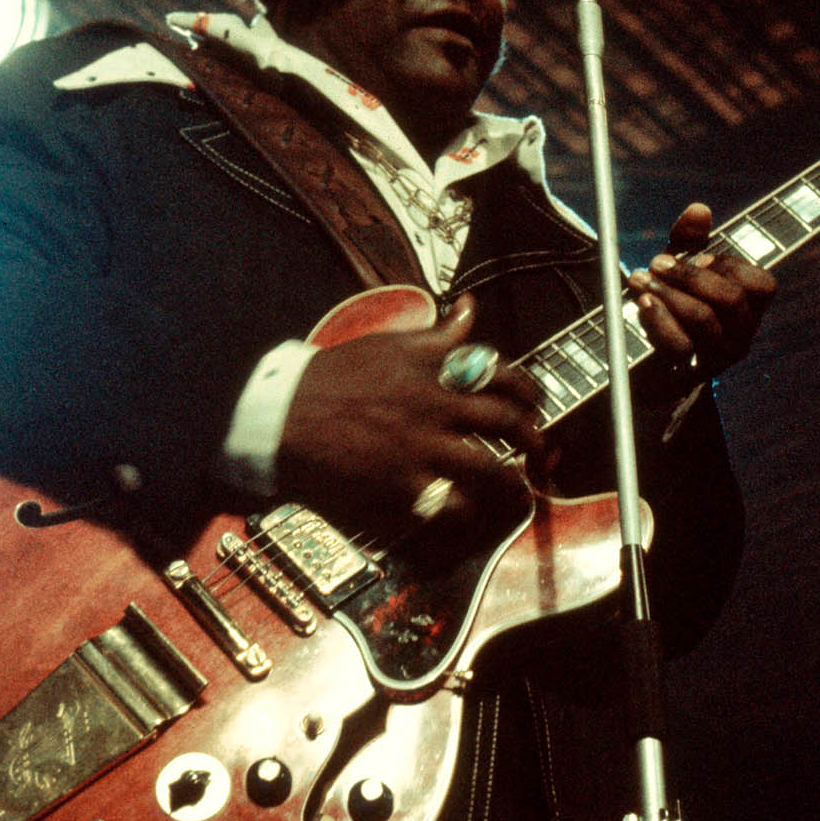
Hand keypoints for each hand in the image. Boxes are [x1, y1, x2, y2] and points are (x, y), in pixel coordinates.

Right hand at [277, 295, 542, 530]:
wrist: (280, 418)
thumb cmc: (330, 379)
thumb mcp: (386, 345)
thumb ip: (435, 334)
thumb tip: (469, 309)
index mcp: (431, 368)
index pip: (500, 373)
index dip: (528, 389)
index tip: (535, 402)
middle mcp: (433, 405)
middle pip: (506, 422)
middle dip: (533, 438)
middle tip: (539, 449)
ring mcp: (420, 448)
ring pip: (489, 469)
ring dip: (511, 482)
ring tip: (518, 489)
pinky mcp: (402, 487)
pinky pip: (451, 505)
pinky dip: (465, 511)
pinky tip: (467, 510)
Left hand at [626, 203, 776, 376]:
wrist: (646, 362)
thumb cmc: (673, 306)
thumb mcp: (680, 270)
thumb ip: (690, 239)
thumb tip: (699, 210)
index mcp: (750, 309)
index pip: (763, 285)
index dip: (732, 266)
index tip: (701, 256)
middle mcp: (742, 335)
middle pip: (731, 299)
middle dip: (691, 274)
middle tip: (656, 262)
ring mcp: (718, 357)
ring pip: (704, 319)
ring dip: (668, 292)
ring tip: (638, 279)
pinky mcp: (689, 373)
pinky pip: (679, 345)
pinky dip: (658, 319)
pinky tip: (643, 303)